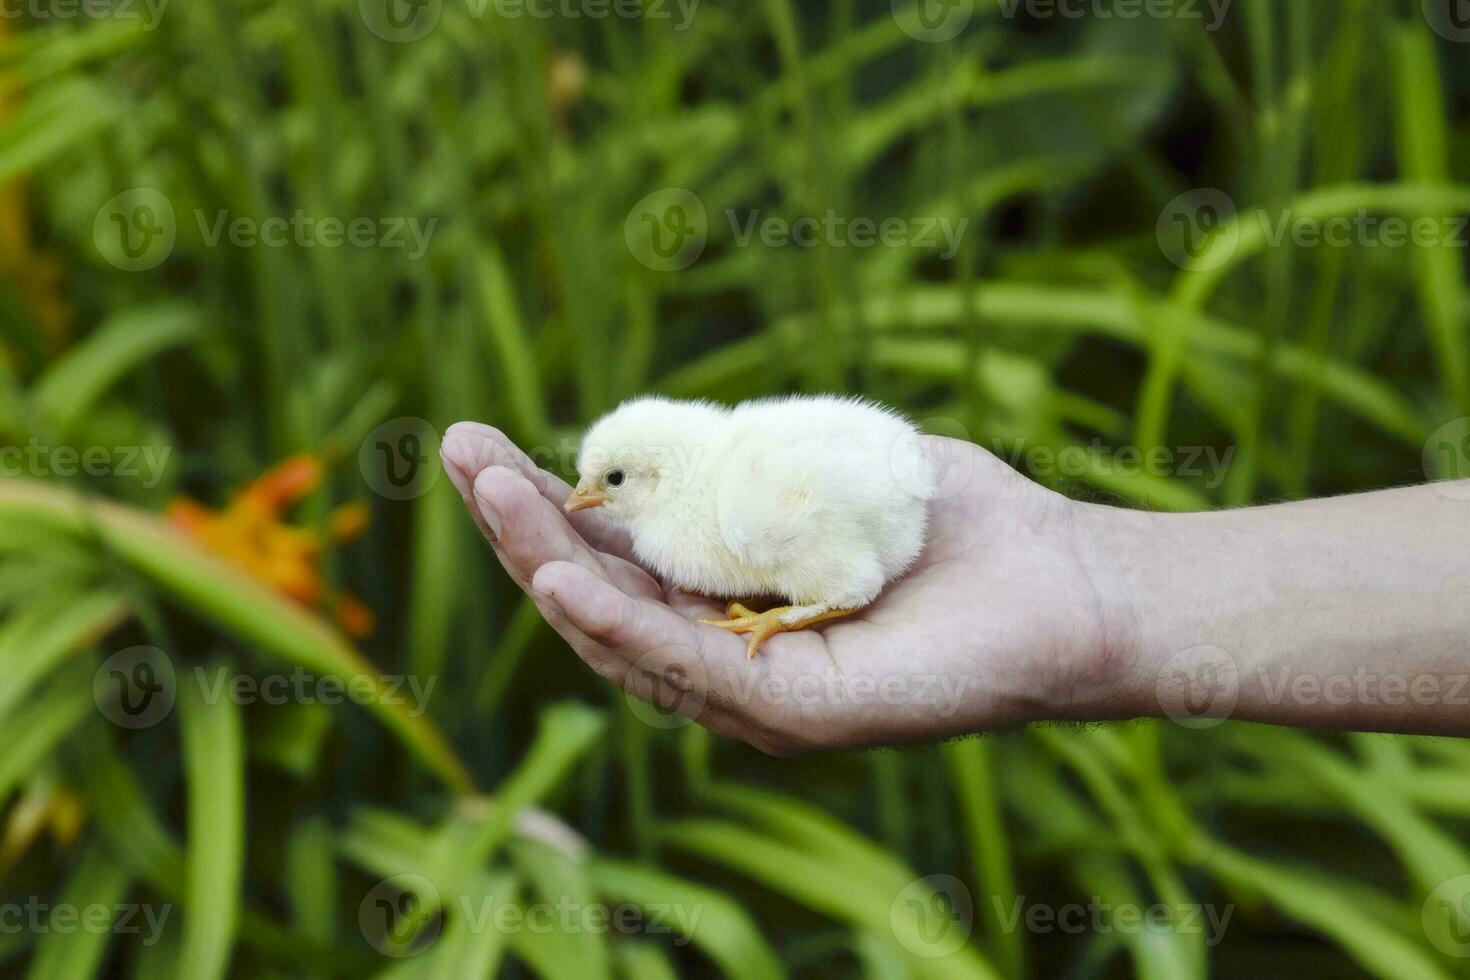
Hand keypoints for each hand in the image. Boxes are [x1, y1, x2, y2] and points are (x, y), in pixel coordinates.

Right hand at [439, 422, 1111, 753]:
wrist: (1073, 580)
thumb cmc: (957, 521)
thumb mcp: (826, 471)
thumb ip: (740, 469)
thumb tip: (653, 449)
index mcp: (729, 600)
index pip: (614, 559)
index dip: (546, 505)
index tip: (484, 447)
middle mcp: (729, 655)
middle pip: (597, 599)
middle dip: (520, 528)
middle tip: (454, 453)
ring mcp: (757, 693)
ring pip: (623, 636)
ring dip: (545, 564)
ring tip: (484, 491)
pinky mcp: (799, 715)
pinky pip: (690, 671)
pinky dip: (620, 626)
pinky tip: (560, 579)